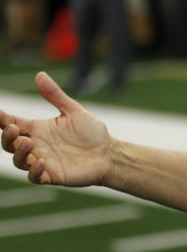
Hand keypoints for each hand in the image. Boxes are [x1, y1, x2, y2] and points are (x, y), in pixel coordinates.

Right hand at [0, 72, 113, 186]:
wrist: (109, 153)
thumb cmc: (91, 132)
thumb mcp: (73, 111)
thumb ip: (55, 95)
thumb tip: (39, 74)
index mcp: (38, 129)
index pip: (12, 123)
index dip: (1, 118)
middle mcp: (37, 146)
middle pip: (10, 143)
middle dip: (7, 137)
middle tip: (13, 129)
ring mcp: (43, 161)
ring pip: (19, 161)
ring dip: (19, 153)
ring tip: (28, 142)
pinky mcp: (53, 175)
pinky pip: (36, 177)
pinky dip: (34, 171)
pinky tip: (41, 162)